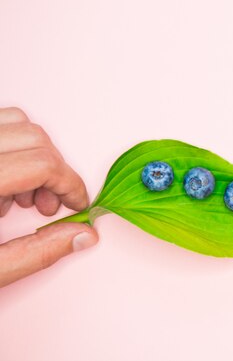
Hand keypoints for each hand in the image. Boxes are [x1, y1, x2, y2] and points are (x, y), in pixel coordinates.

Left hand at [0, 107, 97, 287]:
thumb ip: (35, 253)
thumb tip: (83, 236)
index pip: (41, 163)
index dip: (70, 184)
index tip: (76, 203)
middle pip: (35, 138)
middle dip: (55, 171)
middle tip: (46, 204)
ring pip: (15, 120)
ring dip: (33, 153)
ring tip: (21, 191)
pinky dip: (10, 143)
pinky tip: (1, 178)